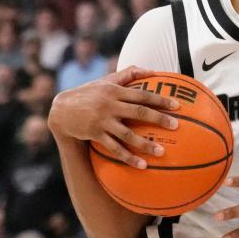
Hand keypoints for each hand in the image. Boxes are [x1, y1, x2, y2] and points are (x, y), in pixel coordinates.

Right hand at [47, 66, 178, 168]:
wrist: (61, 109)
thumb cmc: (90, 93)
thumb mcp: (107, 80)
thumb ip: (129, 74)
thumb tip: (153, 71)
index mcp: (115, 91)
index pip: (141, 94)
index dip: (160, 99)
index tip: (177, 106)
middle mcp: (109, 105)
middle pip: (138, 112)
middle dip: (158, 119)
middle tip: (176, 126)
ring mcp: (102, 121)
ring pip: (127, 134)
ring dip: (145, 144)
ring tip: (162, 151)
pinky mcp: (95, 134)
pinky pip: (114, 148)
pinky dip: (128, 157)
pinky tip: (142, 166)